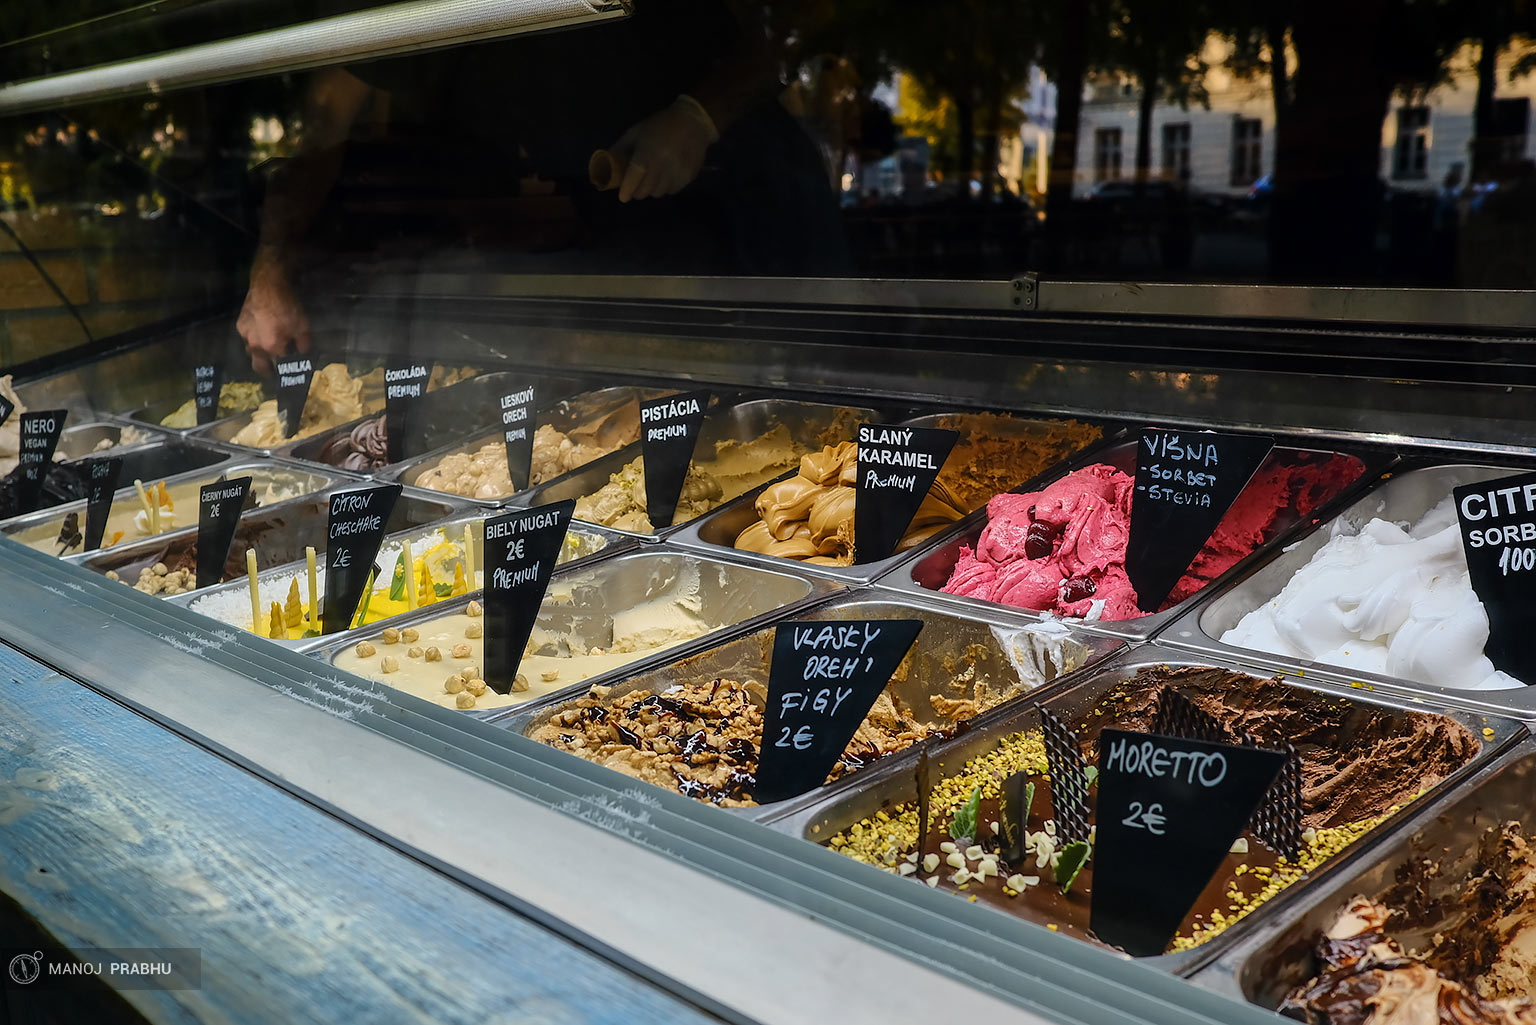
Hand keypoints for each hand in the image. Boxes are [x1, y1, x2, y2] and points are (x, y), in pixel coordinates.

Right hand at [236, 255, 310, 375]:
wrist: (267, 285)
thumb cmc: (287, 307)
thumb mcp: (303, 326)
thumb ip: (304, 345)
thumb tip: (303, 353)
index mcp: (272, 348)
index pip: (280, 367)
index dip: (286, 371)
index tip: (289, 374)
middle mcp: (255, 345)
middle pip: (259, 366)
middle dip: (267, 372)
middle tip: (272, 373)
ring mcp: (245, 335)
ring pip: (251, 352)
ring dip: (259, 355)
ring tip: (267, 352)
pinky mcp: (240, 325)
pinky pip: (247, 338)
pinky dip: (254, 340)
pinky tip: (261, 333)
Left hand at [609, 95, 718, 202]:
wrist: (692, 122)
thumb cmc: (659, 126)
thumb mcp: (635, 132)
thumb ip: (620, 149)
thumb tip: (605, 165)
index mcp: (646, 153)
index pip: (634, 178)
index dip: (627, 190)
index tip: (623, 197)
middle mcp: (661, 165)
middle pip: (645, 191)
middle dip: (637, 191)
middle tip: (637, 185)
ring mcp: (676, 172)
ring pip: (658, 193)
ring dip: (652, 189)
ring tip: (653, 177)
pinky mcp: (688, 177)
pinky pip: (672, 191)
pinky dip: (666, 187)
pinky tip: (667, 175)